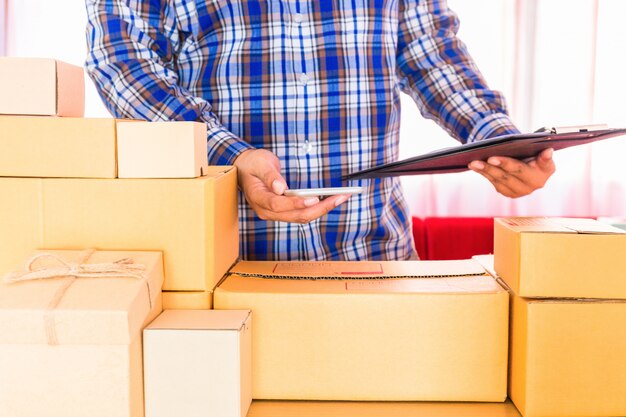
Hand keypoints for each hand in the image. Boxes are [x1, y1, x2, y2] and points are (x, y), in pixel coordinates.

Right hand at [233, 149, 350, 222]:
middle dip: (320, 208)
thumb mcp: (260, 163)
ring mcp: (275, 213)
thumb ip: (270, 175)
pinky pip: (302, 213)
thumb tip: (281, 188)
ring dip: (322, 209)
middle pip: (296, 215)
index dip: (296, 203)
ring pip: (301, 217)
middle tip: (339, 197)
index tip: (314, 198)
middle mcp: (266, 210)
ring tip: (340, 198)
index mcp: (258, 198)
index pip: (278, 205)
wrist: (245, 168)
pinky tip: (330, 200)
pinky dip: (317, 208)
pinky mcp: (283, 211)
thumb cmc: (252, 164)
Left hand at [468, 148, 555, 197]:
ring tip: (473, 162)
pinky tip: (475, 166)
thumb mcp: (543, 153)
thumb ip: (545, 156)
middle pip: (508, 175)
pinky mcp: (507, 192)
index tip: (493, 158)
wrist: (531, 164)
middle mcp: (531, 186)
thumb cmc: (537, 154)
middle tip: (482, 159)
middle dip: (494, 166)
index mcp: (543, 174)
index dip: (508, 163)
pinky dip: (484, 173)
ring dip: (484, 170)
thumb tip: (548, 151)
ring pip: (498, 179)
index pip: (523, 168)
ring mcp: (518, 191)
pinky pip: (493, 182)